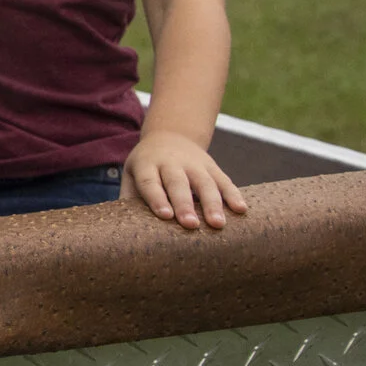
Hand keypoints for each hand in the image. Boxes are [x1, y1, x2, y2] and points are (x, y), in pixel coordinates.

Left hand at [122, 131, 248, 230]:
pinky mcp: (213, 167)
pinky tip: (241, 210)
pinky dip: (233, 194)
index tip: (165, 216)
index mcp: (147, 165)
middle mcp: (171, 162)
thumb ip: (129, 197)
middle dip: (185, 204)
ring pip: (205, 183)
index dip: (157, 198)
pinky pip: (224, 181)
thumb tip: (124, 228)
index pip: (150, 182)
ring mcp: (194, 164)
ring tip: (218, 224)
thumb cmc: (147, 167)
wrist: (170, 136)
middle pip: (178, 183)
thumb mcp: (132, 174)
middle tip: (190, 225)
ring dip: (213, 203)